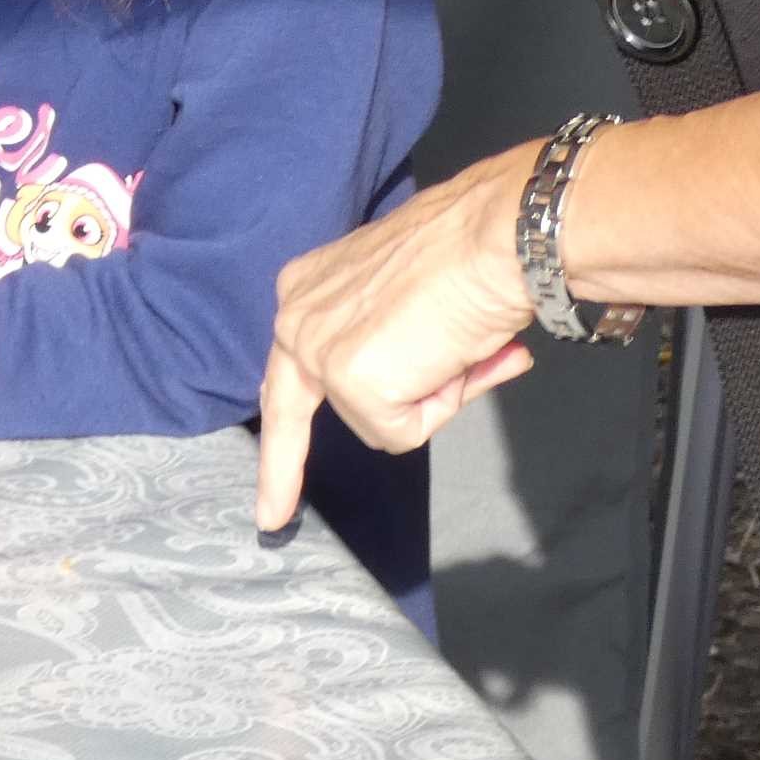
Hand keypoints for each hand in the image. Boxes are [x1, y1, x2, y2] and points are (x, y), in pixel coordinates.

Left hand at [257, 146, 541, 529]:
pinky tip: (451, 358)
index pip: (287, 367)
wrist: (492, 238)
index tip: (266, 489)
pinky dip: (439, 407)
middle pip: (291, 410)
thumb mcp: (416, 306)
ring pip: (377, 420)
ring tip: (455, 350)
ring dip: (426, 399)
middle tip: (270, 520)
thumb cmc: (469, 259)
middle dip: (281, 470)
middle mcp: (297, 314)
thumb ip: (413, 351)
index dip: (280, 430)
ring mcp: (320, 350)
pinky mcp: (352, 380)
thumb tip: (466, 372)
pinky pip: (402, 431)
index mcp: (308, 289)